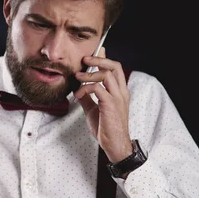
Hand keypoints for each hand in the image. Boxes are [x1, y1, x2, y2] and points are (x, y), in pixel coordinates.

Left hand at [73, 48, 132, 162]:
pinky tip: (78, 95)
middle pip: (114, 66)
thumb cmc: (106, 128)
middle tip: (84, 59)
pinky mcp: (111, 104)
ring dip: (89, 74)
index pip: (115, 68)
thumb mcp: (94, 109)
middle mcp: (121, 92)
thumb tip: (77, 89)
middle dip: (98, 59)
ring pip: (106, 74)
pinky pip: (98, 88)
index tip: (92, 53)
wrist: (114, 144)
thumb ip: (88, 98)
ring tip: (77, 78)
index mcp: (119, 91)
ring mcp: (117, 97)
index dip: (104, 58)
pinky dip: (85, 88)